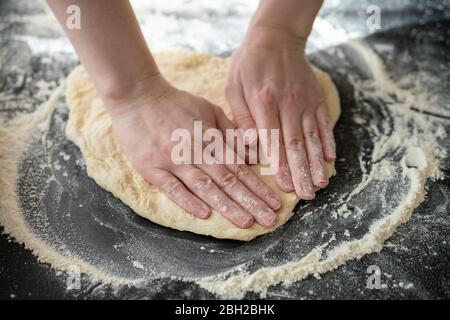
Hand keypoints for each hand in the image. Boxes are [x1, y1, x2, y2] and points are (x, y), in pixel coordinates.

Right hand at [106, 74, 281, 228]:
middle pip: (227, 180)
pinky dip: (187, 200)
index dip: (258, 186)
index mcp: (210, 138)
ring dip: (227, 206)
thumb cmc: (176, 103)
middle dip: (251, 202)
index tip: (275, 203)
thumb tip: (251, 157)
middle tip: (269, 221)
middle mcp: (195, 151)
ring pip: (204, 186)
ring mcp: (172, 160)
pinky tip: (204, 214)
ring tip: (245, 222)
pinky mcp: (151, 167)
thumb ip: (229, 133)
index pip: (239, 167)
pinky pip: (171, 187)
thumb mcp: (208, 109)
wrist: (137, 95)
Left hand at [226, 26, 335, 199]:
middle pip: (296, 143)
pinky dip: (328, 141)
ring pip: (313, 137)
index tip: (285, 185)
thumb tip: (249, 145)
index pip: (273, 139)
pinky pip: (324, 123)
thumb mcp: (234, 86)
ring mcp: (305, 101)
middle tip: (306, 195)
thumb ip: (241, 116)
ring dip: (317, 162)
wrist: (276, 37)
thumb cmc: (249, 64)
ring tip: (321, 184)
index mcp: (264, 101)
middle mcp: (288, 103)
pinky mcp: (316, 98)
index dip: (280, 164)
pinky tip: (331, 159)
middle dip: (302, 172)